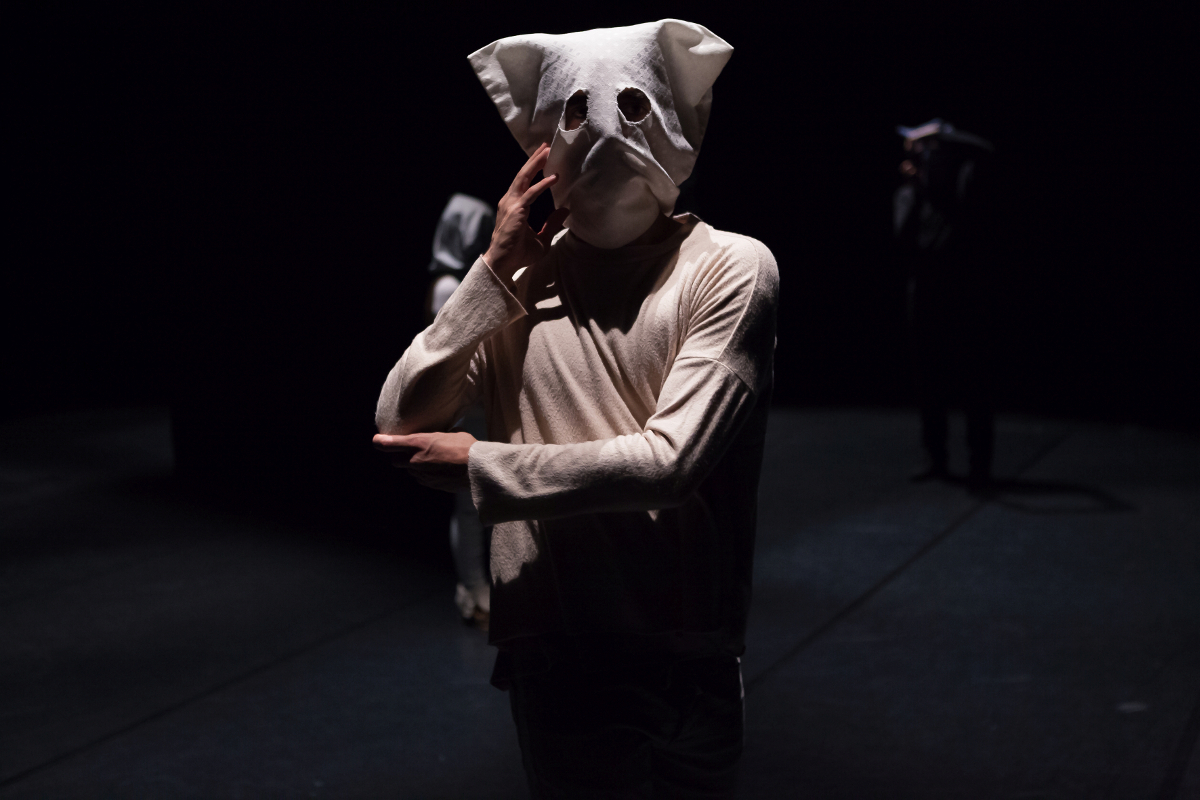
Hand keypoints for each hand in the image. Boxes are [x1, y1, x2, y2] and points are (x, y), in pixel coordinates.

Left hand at [372, 431, 476, 491]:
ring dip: (414, 467)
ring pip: (409, 471)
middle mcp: (416, 460)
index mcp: (419, 443)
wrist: (477, 469)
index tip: (377, 440)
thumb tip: (439, 433)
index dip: (381, 442)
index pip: (390, 444)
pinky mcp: (430, 485)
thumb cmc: (467, 447)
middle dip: (400, 456)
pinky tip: (437, 470)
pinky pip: (421, 479)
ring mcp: (422, 475)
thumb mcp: (451, 433)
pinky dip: (424, 475)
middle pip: (396, 461)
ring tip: (429, 461)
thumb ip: (438, 434)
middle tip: (410, 452)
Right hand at [483, 143, 570, 278]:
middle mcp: (510, 201)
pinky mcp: (516, 211)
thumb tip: (565, 211)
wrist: (504, 264)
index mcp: (515, 206)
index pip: (525, 183)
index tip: (544, 158)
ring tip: (547, 152)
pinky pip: (531, 194)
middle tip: (546, 146)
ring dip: (536, 164)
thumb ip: (552, 224)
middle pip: (523, 175)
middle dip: (534, 160)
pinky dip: (542, 184)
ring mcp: (511, 205)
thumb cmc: (519, 253)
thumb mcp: (542, 238)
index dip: (534, 169)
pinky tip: (554, 177)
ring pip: (524, 178)